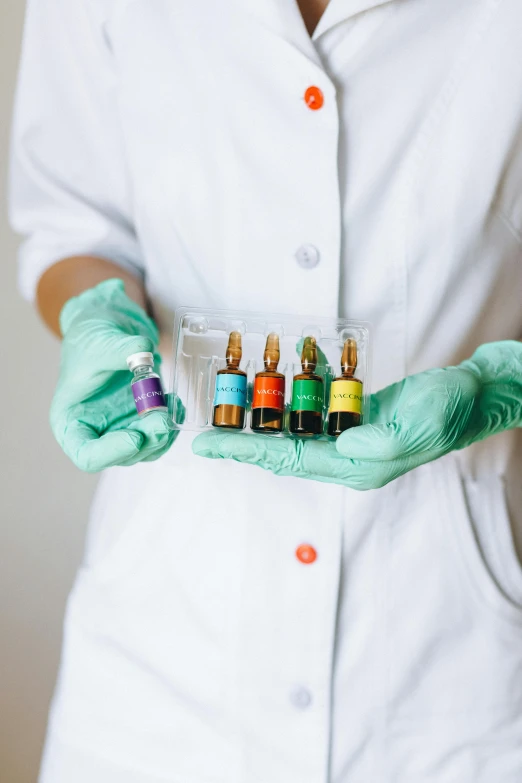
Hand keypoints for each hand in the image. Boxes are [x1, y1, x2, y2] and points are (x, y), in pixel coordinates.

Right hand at [50, 278, 175, 471]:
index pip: (87, 455)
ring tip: (172, 405)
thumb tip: (144, 351)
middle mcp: (95, 433)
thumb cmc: (91, 340)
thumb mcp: (99, 342)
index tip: (135, 436)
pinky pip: (159, 435)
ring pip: (145, 449)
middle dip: (148, 440)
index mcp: (71, 422)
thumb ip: (120, 350)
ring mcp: (119, 430)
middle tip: (164, 419)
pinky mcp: (140, 422)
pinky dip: (171, 423)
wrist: (107, 331)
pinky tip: (176, 403)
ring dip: (163, 433)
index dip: (112, 452)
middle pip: (123, 456)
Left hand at [192, 341, 521, 489]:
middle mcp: (349, 457)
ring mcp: (352, 440)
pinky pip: (315, 413)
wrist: (472, 395)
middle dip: (243, 443)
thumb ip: (378, 443)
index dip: (246, 450)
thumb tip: (340, 444)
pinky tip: (276, 389)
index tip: (208, 445)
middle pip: (283, 452)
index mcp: (357, 465)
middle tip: (205, 436)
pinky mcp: (357, 420)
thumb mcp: (416, 427)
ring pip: (295, 433)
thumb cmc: (448, 410)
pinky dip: (292, 402)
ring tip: (229, 412)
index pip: (289, 459)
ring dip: (263, 422)